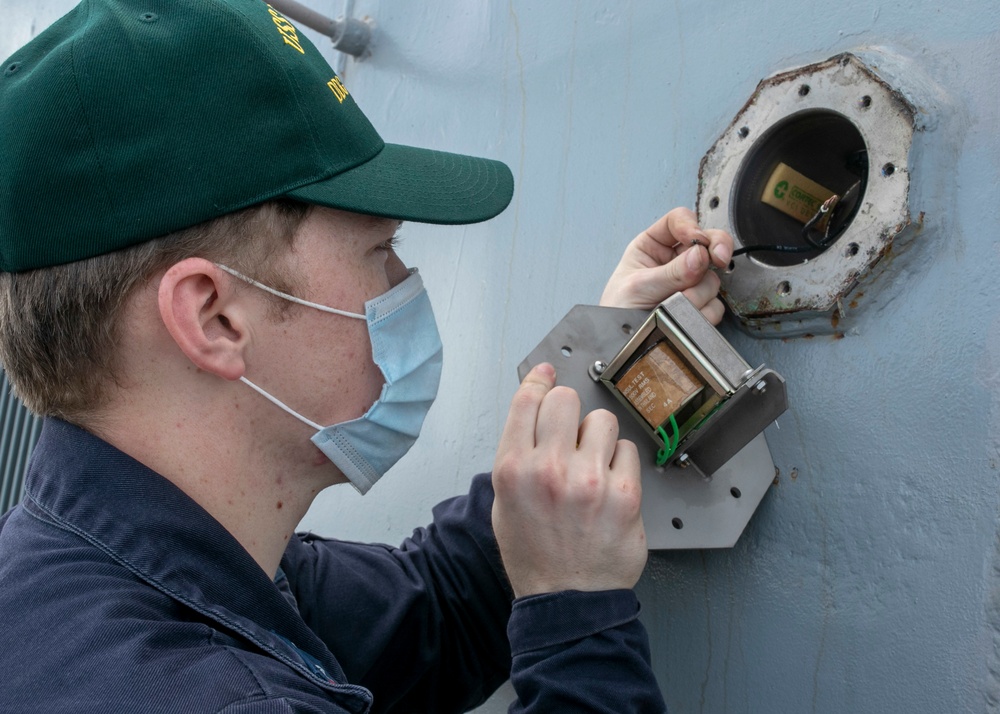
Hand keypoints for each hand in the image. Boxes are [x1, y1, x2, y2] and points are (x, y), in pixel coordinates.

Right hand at [491, 363, 646, 597]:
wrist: (567, 600)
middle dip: (568, 411)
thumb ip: (517, 455)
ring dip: (597, 436)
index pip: (527, 401)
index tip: (546, 375)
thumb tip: (535, 411)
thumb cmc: (534, 554)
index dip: (538, 381)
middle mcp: (549, 470)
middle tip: (570, 432)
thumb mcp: (504, 502)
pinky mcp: (624, 495)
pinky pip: (627, 450)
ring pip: (602, 420)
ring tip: (592, 464)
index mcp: (513, 470)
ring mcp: (589, 481)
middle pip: (565, 399)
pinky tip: (610, 483)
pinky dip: (620, 462)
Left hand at [599, 207, 732, 324]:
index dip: (692, 227)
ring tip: (673, 305)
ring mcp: (689, 282)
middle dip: (715, 250)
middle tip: (719, 259)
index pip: (679, 221)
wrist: (620, 344)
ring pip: (712, 278)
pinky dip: (702, 312)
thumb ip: (671, 272)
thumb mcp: (639, 285)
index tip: (698, 241)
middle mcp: (674, 260)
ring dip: (697, 293)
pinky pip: (714, 304)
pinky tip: (683, 317)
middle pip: (708, 242)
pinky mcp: (698, 304)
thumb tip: (700, 256)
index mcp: (653, 246)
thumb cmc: (617, 309)